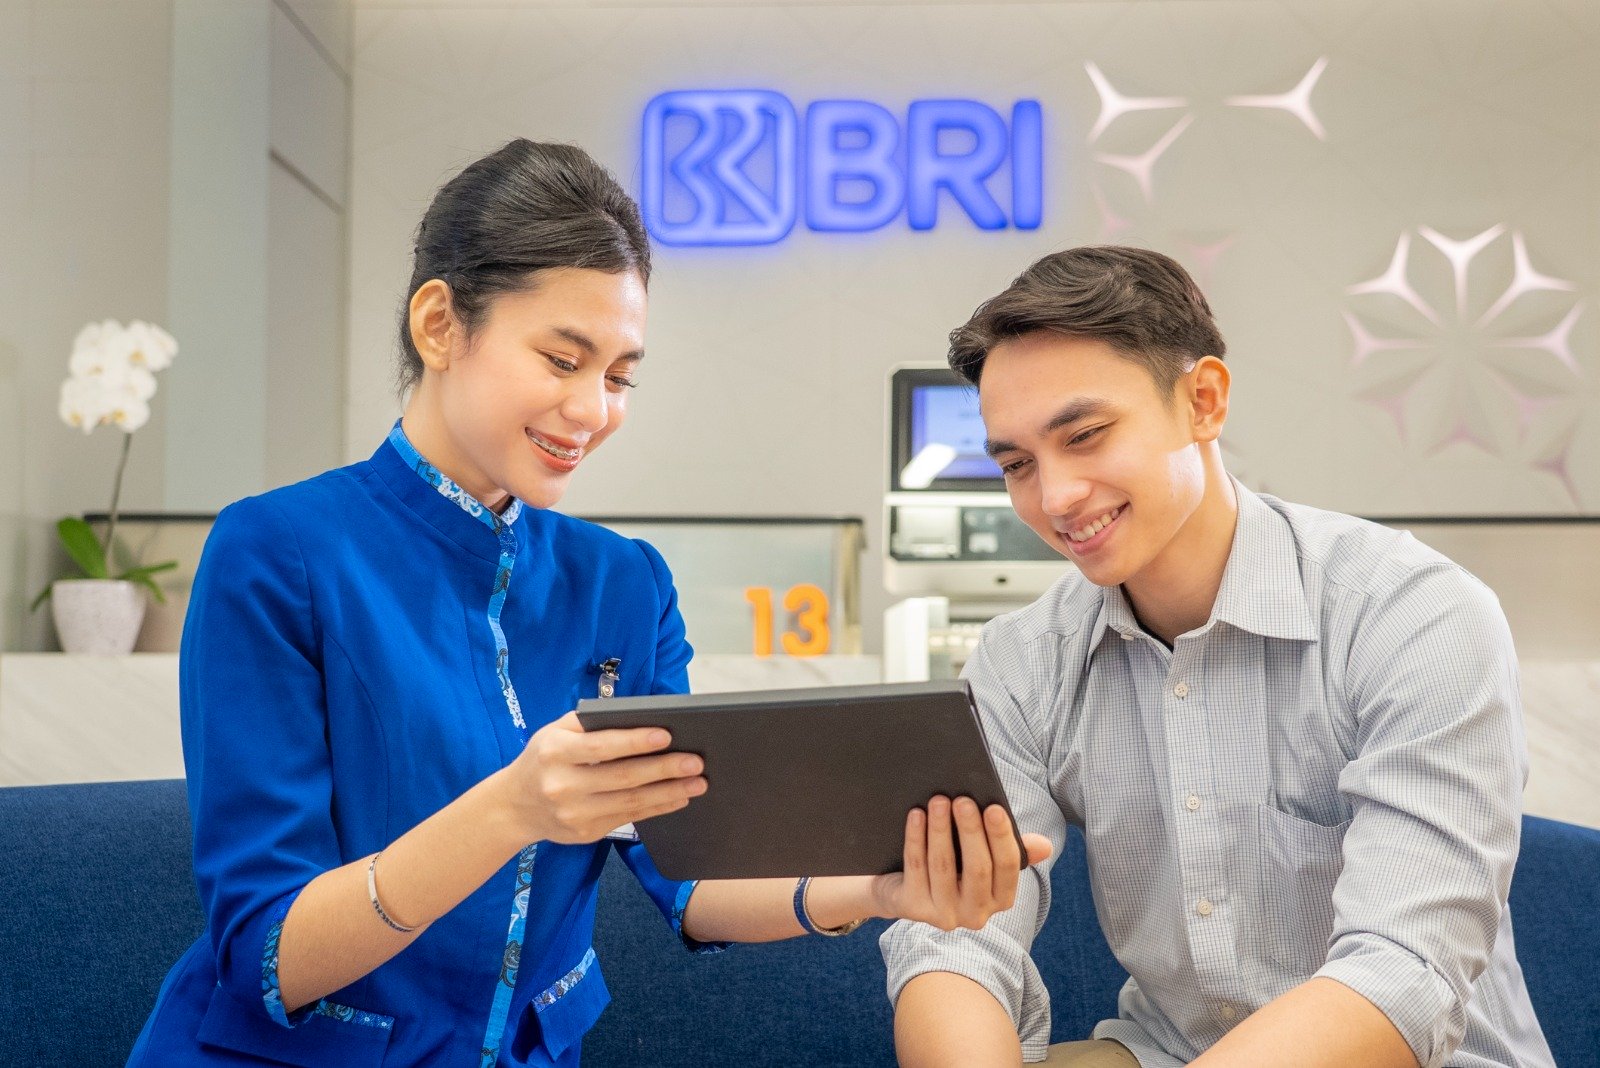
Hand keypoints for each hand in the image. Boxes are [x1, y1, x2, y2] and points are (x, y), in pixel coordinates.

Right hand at [496, 711, 706, 844]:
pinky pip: (630, 818)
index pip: (601, 747)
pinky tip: (679, 797)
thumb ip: (590, 724)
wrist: (514, 807)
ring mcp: (575, 814)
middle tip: (696, 761)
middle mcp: (563, 785)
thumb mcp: (554, 733)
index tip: (666, 735)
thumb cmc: (544, 759)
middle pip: (623, 777)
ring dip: (670, 791)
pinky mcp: (586, 833)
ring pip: (631, 802)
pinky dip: (658, 807)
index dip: (635, 741)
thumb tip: (641, 719)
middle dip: (664, 769)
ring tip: (698, 782)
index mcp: (555, 752)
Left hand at [871, 796, 1051, 930]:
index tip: (994, 807)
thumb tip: (1044, 846)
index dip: (1001, 837)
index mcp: (1001, 898)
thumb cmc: (956, 863)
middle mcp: (976, 913)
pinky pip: (916, 868)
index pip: (1008, 867)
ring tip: (938, 801)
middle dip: (970, 831)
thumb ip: (1014, 848)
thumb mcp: (985, 855)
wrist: (906, 887)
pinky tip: (916, 816)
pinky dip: (915, 838)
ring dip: (940, 830)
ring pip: (944, 866)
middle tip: (963, 800)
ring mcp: (944, 915)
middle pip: (977, 868)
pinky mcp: (914, 908)